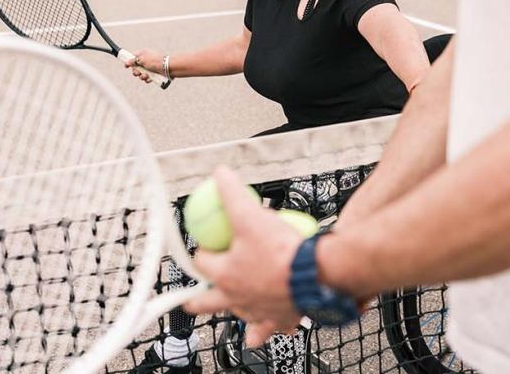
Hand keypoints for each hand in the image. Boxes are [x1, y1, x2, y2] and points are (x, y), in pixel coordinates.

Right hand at [123, 49, 162, 82]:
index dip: (129, 62)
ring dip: (142, 76)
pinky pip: (147, 78)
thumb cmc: (156, 61)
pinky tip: (149, 79)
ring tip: (146, 76)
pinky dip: (147, 79)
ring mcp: (150, 67)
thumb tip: (126, 62)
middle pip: (136, 67)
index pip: (133, 57)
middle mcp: (146, 60)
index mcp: (143, 54)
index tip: (126, 67)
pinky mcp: (154, 74)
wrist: (169, 67)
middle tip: (138, 72)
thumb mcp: (142, 59)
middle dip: (136, 72)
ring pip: (141, 74)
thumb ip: (133, 61)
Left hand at [184, 166, 305, 345]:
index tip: (209, 243)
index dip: (202, 250)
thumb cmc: (284, 250)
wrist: (319, 274)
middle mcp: (237, 297)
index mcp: (226, 275)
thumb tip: (220, 175)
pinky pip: (268, 330)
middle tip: (190, 300)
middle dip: (196, 300)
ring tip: (234, 309)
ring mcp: (258, 311)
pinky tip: (262, 334)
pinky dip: (264, 332)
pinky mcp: (279, 319)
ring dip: (235, 312)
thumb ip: (233, 193)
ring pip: (238, 317)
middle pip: (206, 303)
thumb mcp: (252, 215)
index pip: (202, 262)